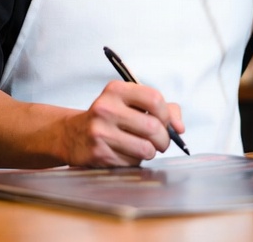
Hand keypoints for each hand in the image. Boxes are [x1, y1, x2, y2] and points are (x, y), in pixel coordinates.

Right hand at [61, 80, 184, 166]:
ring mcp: (101, 132)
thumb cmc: (111, 118)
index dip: (166, 115)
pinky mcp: (99, 154)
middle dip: (164, 139)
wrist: (73, 135)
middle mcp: (106, 108)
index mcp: (116, 90)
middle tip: (160, 141)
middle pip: (153, 127)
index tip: (165, 122)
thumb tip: (179, 128)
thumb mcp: (131, 103)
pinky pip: (132, 162)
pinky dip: (135, 161)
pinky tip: (124, 153)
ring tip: (142, 147)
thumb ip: (162, 109)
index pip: (154, 99)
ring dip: (150, 152)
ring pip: (146, 149)